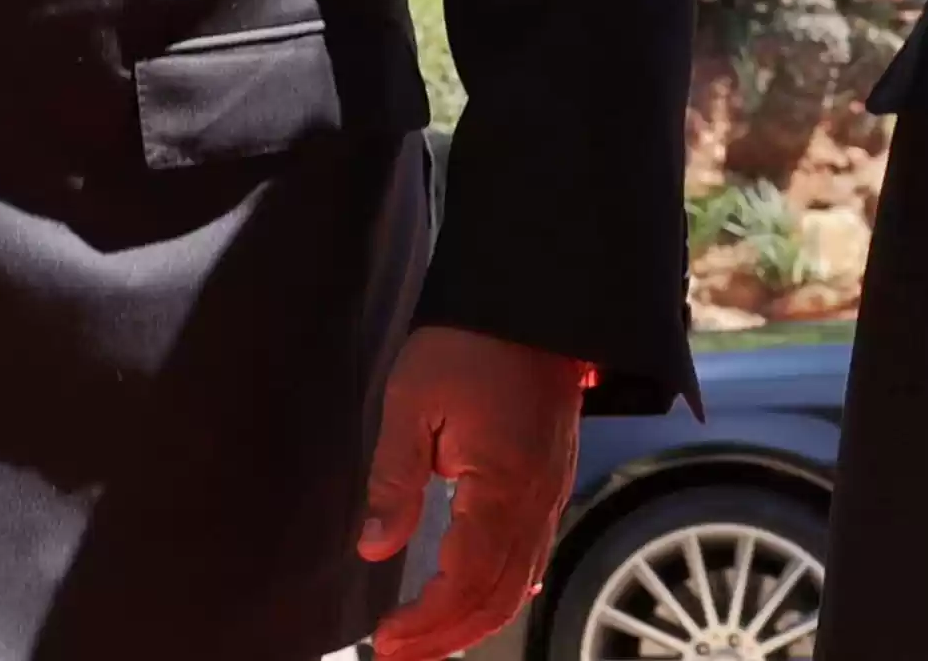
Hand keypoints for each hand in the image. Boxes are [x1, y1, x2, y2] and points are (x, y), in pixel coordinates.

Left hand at [358, 324, 586, 660]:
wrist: (532, 302)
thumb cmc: (469, 343)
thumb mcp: (412, 403)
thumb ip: (394, 480)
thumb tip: (375, 547)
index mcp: (501, 487)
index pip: (466, 581)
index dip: (426, 621)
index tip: (386, 639)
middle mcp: (535, 503)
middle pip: (499, 599)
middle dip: (448, 638)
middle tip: (399, 656)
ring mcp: (550, 495)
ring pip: (520, 584)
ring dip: (473, 622)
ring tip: (427, 641)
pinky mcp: (552, 483)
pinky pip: (533, 555)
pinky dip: (503, 591)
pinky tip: (478, 599)